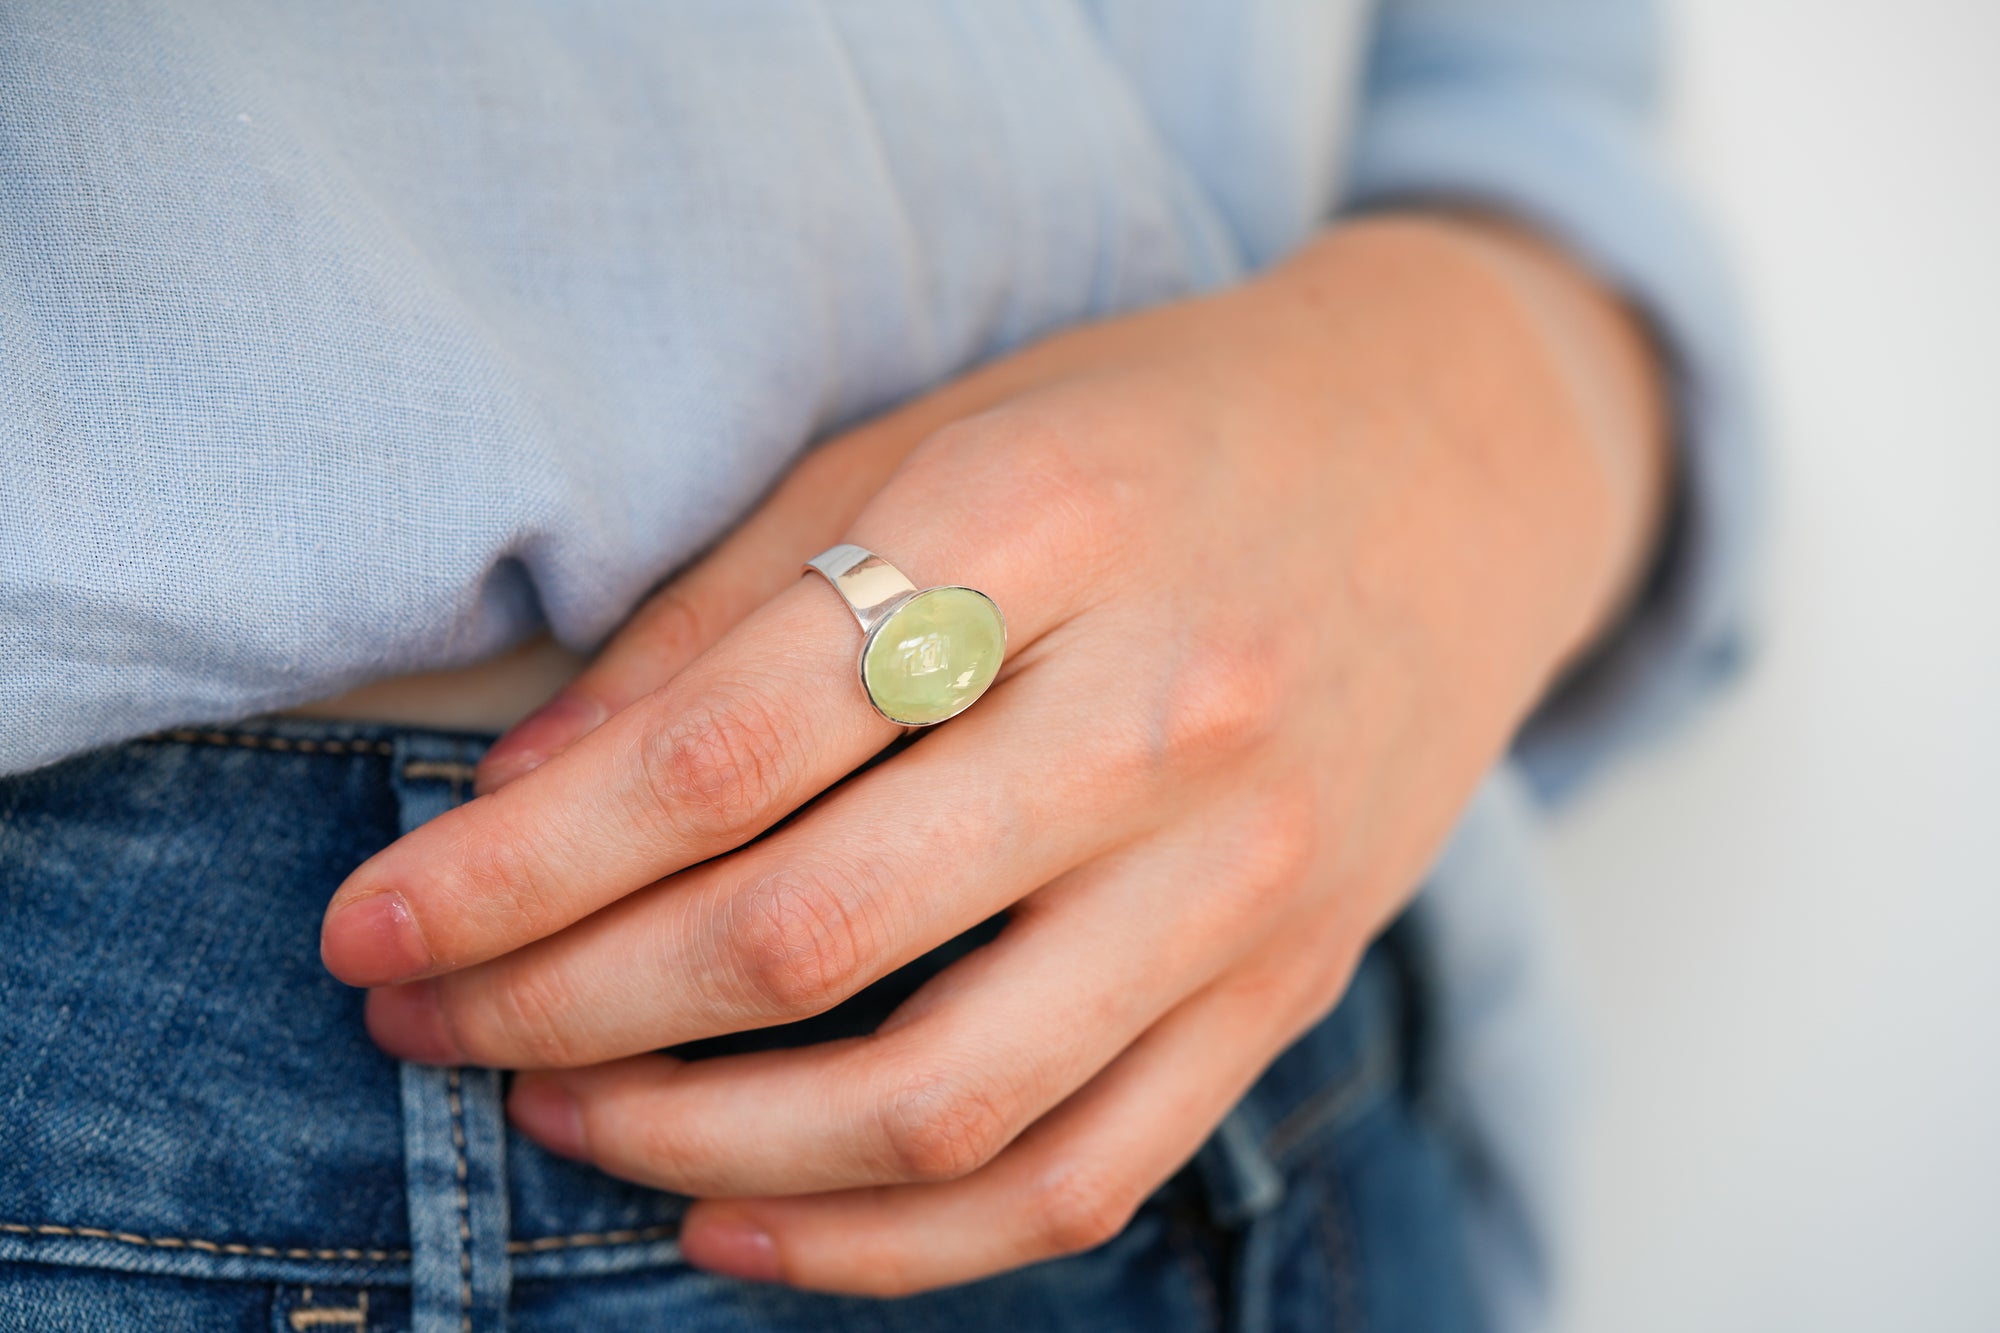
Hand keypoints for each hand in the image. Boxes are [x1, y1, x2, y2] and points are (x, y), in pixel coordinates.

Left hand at [320, 214, 1664, 1294]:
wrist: (1448, 471)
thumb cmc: (1155, 433)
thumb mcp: (930, 441)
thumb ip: (726, 615)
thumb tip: (521, 793)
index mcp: (1040, 529)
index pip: (719, 752)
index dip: (510, 866)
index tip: (377, 923)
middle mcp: (1160, 713)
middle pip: (803, 935)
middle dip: (558, 1005)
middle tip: (423, 1016)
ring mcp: (1244, 873)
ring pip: (938, 1101)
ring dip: (701, 1148)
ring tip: (561, 1109)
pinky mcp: (1290, 983)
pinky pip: (1081, 1171)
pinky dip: (891, 1244)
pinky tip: (743, 1226)